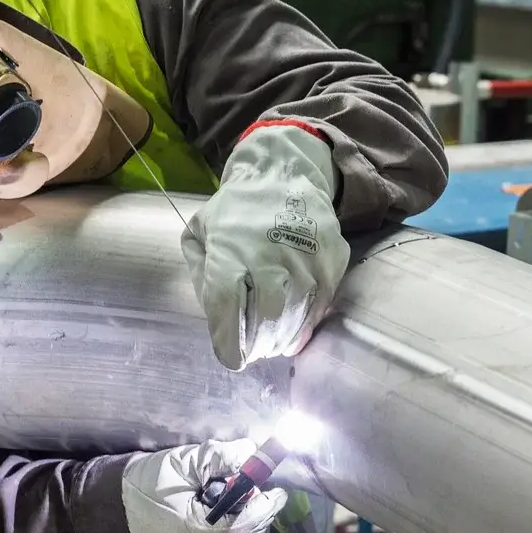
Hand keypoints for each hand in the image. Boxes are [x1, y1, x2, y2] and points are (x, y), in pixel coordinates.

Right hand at [121, 439, 287, 532]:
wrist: (119, 501)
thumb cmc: (147, 482)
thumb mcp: (182, 462)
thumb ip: (217, 457)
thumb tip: (250, 452)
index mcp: (199, 529)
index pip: (247, 524)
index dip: (266, 505)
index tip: (276, 489)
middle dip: (258, 508)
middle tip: (253, 485)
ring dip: (250, 514)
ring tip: (235, 493)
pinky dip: (240, 521)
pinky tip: (228, 505)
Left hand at [181, 123, 350, 370]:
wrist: (283, 174)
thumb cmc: (235, 211)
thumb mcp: (199, 232)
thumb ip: (200, 272)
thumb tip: (214, 313)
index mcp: (230, 248)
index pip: (226, 305)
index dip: (228, 340)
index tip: (231, 358)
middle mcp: (270, 254)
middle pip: (266, 318)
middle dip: (258, 345)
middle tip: (253, 352)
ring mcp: (306, 257)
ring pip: (296, 317)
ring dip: (282, 340)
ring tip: (272, 346)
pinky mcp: (332, 259)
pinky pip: (320, 305)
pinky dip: (306, 325)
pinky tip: (294, 331)